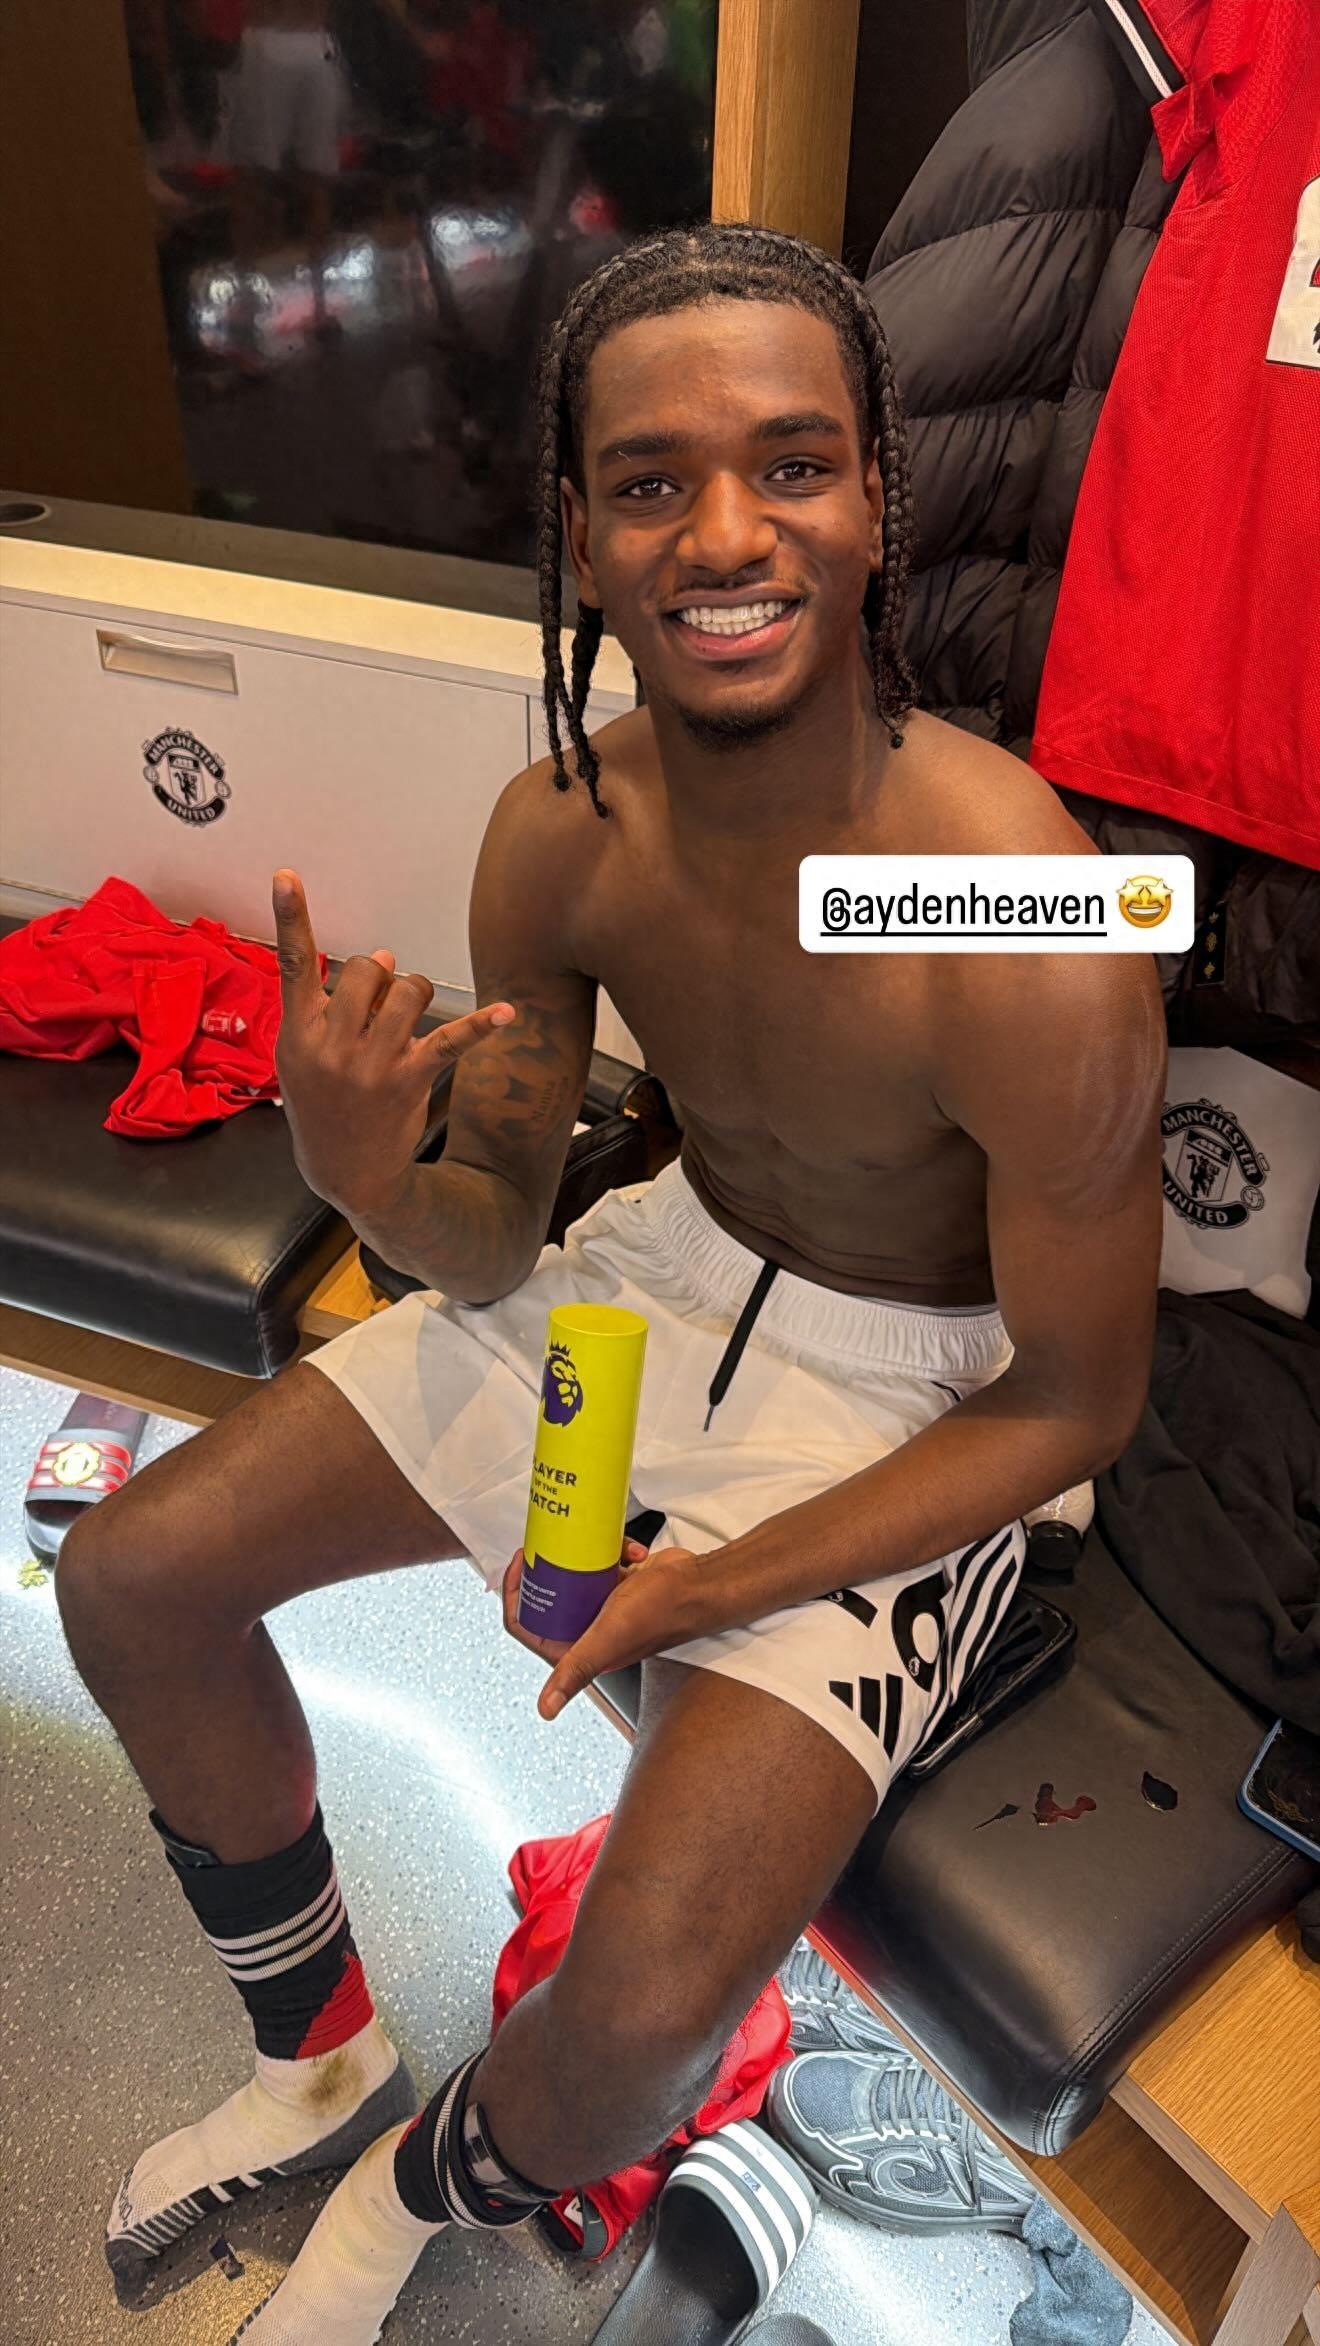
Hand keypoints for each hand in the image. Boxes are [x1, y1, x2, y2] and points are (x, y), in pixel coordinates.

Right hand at [272, 869, 514, 1217]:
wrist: (344, 1170)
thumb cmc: (323, 1105)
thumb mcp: (302, 1058)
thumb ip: (332, 1005)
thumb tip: (382, 958)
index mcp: (298, 1034)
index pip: (292, 964)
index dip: (291, 918)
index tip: (286, 875)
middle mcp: (331, 1045)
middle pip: (366, 970)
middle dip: (378, 975)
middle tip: (378, 1001)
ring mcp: (371, 1064)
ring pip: (406, 990)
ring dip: (413, 992)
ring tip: (406, 1017)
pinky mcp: (409, 1079)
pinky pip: (450, 1041)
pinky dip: (480, 1026)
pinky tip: (505, 1014)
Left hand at [501, 1537, 710, 1719]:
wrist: (700, 1588)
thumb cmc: (661, 1613)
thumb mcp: (608, 1637)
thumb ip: (576, 1669)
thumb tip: (547, 1709)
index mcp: (580, 1650)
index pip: (530, 1626)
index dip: (516, 1597)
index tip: (521, 1566)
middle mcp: (590, 1630)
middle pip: (548, 1597)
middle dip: (547, 1568)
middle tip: (548, 1544)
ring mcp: (604, 1606)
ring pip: (573, 1575)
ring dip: (580, 1556)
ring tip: (586, 1542)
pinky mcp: (620, 1584)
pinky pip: (601, 1564)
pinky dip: (612, 1552)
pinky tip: (627, 1551)